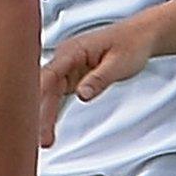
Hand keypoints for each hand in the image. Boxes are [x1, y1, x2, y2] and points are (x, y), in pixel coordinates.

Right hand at [38, 20, 158, 146]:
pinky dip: (53, 111)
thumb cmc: (131, 44)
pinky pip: (57, 96)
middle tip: (42, 137)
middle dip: (40, 112)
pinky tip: (48, 127)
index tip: (35, 114)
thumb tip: (82, 94)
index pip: (50, 73)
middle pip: (45, 87)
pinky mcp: (71, 77)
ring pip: (49, 94)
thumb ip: (99, 79)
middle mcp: (65, 58)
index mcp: (73, 50)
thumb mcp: (118, 63)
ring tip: (44, 139)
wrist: (140, 37)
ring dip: (45, 115)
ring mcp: (67, 68)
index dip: (39, 95)